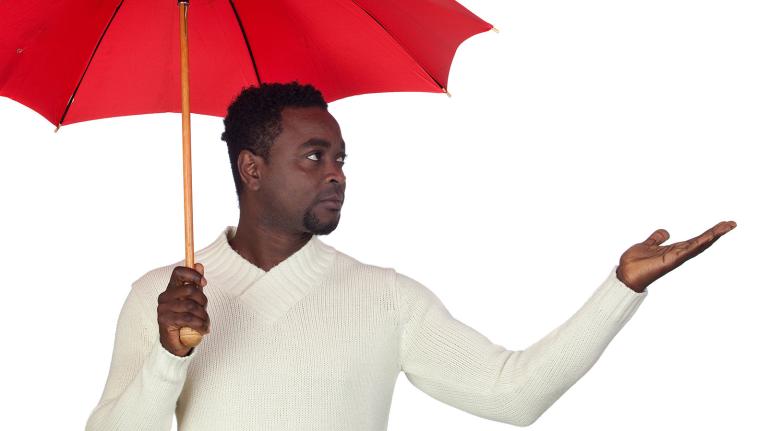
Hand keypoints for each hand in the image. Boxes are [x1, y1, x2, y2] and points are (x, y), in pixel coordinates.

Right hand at [157, 263, 209, 356]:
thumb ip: (196, 284)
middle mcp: (165, 296)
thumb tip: (199, 265)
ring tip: (205, 323)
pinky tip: (203, 329)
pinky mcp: (165, 320)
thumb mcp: (194, 300)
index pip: (178, 272)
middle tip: (205, 310)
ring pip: (191, 306)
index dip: (193, 274)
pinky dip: (200, 325)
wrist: (176, 342)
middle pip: (189, 289)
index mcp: (171, 288)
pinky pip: (188, 319)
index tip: (204, 283)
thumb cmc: (186, 319)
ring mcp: (163, 309)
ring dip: (203, 316)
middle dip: (203, 300)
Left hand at [616, 221, 736, 291]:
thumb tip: (666, 232)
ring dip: (713, 236)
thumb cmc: (634, 264)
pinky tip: (708, 237)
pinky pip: (687, 251)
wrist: (624, 275)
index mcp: (673, 250)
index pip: (696, 240)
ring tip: (727, 227)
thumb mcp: (647, 245)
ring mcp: (675, 258)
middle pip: (701, 242)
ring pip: (698, 245)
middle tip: (732, 223)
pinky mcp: (670, 261)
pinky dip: (698, 244)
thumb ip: (656, 239)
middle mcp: (677, 254)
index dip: (709, 233)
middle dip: (716, 233)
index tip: (723, 224)